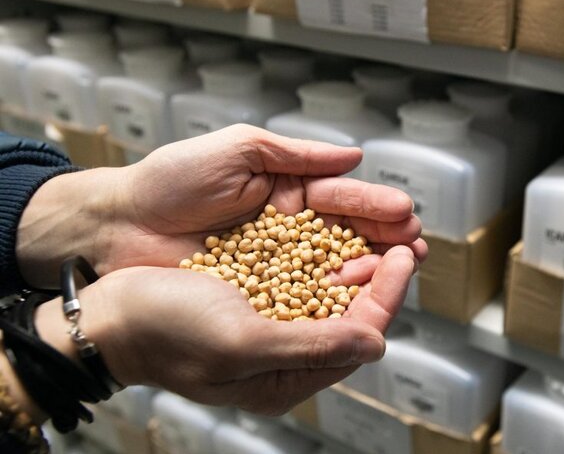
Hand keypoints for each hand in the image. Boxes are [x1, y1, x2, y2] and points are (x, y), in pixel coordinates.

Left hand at [16, 125, 426, 285]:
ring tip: (399, 271)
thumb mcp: (238, 149)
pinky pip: (302, 295)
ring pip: (332, 266)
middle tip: (414, 247)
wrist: (118, 226)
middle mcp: (287, 227)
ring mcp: (275, 262)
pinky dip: (332, 297)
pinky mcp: (258, 292)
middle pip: (347, 234)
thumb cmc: (171, 180)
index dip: (374, 205)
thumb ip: (297, 155)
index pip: (341, 197)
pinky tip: (358, 299)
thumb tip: (353, 156)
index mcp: (287, 189)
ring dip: (368, 269)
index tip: (404, 214)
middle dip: (383, 239)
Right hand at [31, 245, 415, 416]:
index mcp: (286, 376)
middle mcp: (283, 352)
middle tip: (405, 239)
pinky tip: (336, 235)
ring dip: (357, 262)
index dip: (388, 294)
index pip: (358, 335)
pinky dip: (323, 256)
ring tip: (381, 234)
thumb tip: (375, 344)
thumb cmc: (167, 331)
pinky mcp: (254, 297)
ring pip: (331, 293)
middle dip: (381, 276)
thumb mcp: (242, 343)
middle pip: (351, 314)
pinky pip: (302, 277)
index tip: (406, 256)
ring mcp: (269, 323)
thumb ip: (313, 346)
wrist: (110, 311)